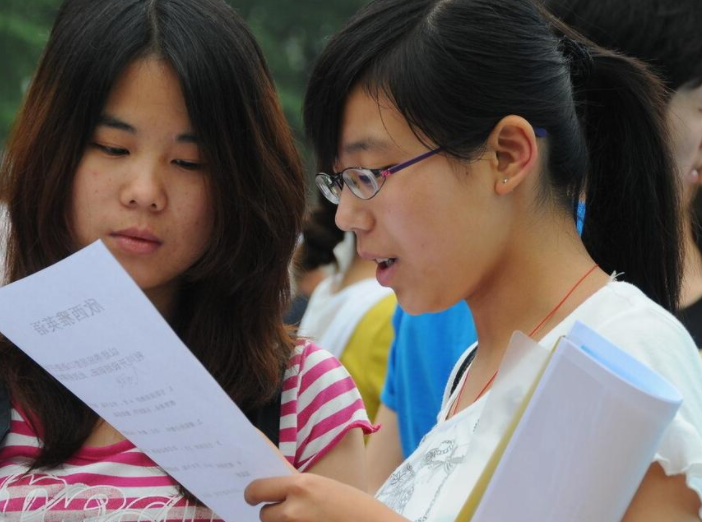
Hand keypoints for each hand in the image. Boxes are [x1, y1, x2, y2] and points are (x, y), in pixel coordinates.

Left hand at [245, 473, 405, 521]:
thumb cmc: (351, 505)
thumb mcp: (323, 486)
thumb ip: (296, 488)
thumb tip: (269, 490)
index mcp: (300, 486)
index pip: (257, 489)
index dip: (252, 493)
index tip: (253, 496)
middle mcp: (294, 510)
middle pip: (264, 515)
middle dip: (272, 514)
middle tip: (286, 512)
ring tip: (304, 519)